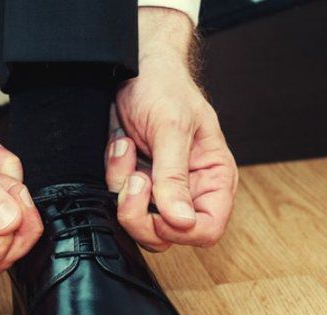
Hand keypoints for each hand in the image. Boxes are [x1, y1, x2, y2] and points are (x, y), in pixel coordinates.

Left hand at [108, 8, 237, 250]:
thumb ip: (175, 177)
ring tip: (128, 148)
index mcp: (214, 178)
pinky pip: (117, 199)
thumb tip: (183, 221)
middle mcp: (190, 190)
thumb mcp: (172, 128)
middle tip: (137, 176)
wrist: (134, 68)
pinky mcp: (134, 184)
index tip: (158, 207)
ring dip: (123, 186)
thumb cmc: (164, 88)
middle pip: (167, 234)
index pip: (207, 229)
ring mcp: (160, 189)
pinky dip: (113, 174)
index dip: (179, 229)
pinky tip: (121, 145)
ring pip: (138, 222)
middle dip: (141, 209)